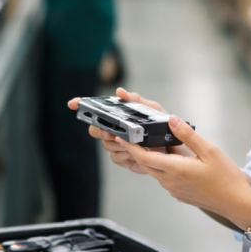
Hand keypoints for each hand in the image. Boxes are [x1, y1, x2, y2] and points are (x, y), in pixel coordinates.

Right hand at [67, 88, 192, 174]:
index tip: (72, 103)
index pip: (96, 110)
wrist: (178, 149)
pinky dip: (125, 155)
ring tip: (133, 143)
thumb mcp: (153, 109)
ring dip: (119, 144)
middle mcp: (115, 130)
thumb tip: (119, 92)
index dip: (81, 106)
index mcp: (120, 116)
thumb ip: (136, 100)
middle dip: (100, 130)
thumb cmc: (165, 126)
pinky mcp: (124, 160)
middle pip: (95, 130)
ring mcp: (118, 146)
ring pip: (106, 145)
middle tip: (110, 132)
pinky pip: (116, 158)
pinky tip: (136, 153)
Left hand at [115, 117, 250, 228]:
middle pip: (146, 164)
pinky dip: (161, 168)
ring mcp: (174, 190)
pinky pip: (164, 179)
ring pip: (155, 172)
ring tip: (150, 144)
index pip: (144, 157)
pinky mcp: (179, 195)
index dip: (130, 146)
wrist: (236, 204)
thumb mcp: (209, 151)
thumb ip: (187, 135)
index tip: (121, 136)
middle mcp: (170, 182)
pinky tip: (170, 160)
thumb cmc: (226, 178)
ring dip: (150, 159)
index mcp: (176, 170)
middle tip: (131, 137)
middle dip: (136, 151)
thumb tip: (171, 120)